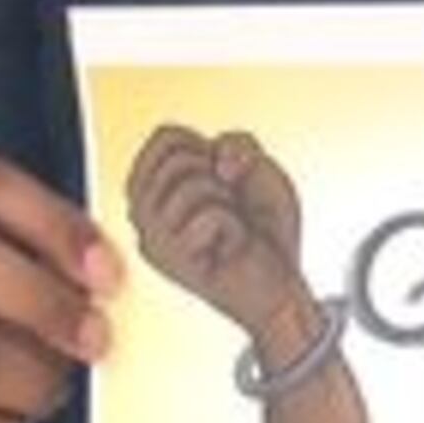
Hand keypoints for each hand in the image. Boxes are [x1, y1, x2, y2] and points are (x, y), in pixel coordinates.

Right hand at [127, 124, 317, 343]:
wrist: (282, 286)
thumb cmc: (266, 230)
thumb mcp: (258, 167)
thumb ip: (238, 143)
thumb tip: (220, 161)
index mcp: (152, 189)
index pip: (164, 136)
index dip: (207, 145)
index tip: (222, 177)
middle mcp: (142, 213)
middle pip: (176, 156)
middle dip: (219, 175)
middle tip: (229, 209)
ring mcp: (151, 238)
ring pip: (192, 184)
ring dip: (227, 203)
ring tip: (228, 231)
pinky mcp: (170, 261)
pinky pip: (210, 216)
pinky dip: (235, 228)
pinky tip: (230, 250)